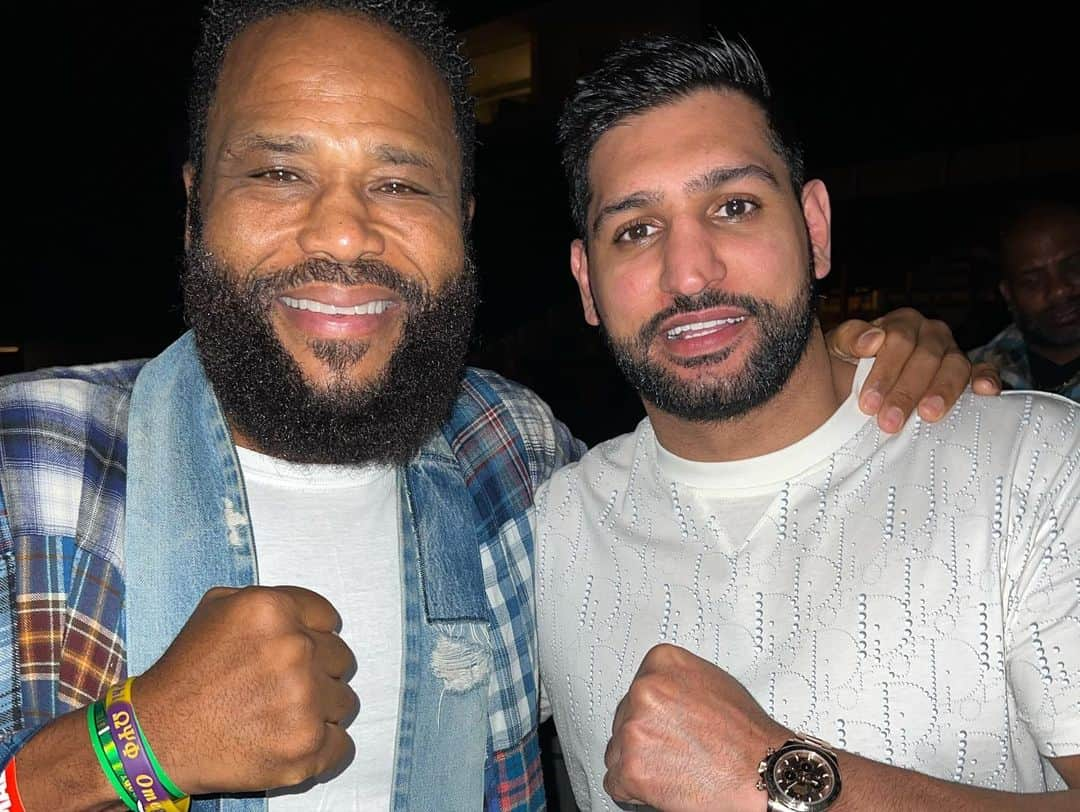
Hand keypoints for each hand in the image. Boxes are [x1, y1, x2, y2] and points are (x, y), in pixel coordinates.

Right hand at [132, 585, 357, 794]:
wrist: (155, 735)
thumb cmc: (187, 672)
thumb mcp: (217, 608)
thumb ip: (270, 601)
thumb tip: (306, 613)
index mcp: (275, 610)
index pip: (329, 620)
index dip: (314, 637)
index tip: (297, 654)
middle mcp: (294, 649)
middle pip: (341, 660)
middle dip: (318, 673)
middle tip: (284, 689)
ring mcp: (304, 699)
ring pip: (345, 702)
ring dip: (322, 710)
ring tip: (282, 717)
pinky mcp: (306, 745)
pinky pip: (342, 745)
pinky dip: (322, 748)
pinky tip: (290, 742)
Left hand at [604, 643, 785, 811]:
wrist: (764, 772)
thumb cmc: (746, 733)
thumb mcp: (711, 681)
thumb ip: (676, 682)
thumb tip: (658, 692)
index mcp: (661, 662)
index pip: (635, 691)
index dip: (653, 716)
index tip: (668, 725)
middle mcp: (644, 690)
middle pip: (624, 719)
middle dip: (644, 738)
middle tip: (678, 749)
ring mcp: (635, 729)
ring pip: (616, 751)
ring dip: (639, 763)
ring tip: (676, 765)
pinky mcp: (632, 767)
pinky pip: (615, 783)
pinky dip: (635, 790)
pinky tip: (665, 783)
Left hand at [826, 307, 1001, 432]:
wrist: (856, 391)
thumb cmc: (848, 368)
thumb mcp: (837, 351)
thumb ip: (848, 339)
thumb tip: (874, 339)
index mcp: (900, 324)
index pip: (898, 341)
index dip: (884, 372)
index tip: (868, 404)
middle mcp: (930, 333)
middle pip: (926, 357)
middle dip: (906, 392)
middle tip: (889, 422)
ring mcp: (952, 352)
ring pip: (955, 366)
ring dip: (942, 392)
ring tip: (928, 416)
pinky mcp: (969, 373)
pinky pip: (985, 371)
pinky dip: (987, 379)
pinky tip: (985, 392)